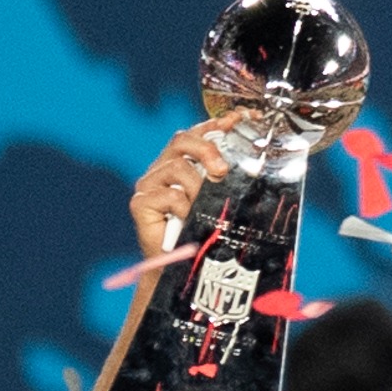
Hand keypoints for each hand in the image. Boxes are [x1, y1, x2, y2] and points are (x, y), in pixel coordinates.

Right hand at [129, 113, 243, 256]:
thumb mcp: (217, 202)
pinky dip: (184, 207)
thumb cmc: (200, 235)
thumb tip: (251, 164)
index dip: (217, 123)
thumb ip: (226, 182)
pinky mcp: (140, 203)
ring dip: (198, 186)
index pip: (197, 134)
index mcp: (182, 164)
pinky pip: (168, 195)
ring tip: (206, 206)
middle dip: (206, 148)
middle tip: (222, 170)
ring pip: (176, 167)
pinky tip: (189, 220)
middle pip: (182, 140)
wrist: (179, 270)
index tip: (240, 119)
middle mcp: (163, 169)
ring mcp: (149, 185)